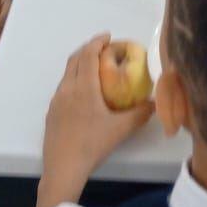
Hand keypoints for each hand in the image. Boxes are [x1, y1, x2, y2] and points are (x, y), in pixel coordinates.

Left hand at [36, 35, 153, 206]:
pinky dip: (73, 80)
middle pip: (75, 59)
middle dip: (88, 49)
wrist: (62, 169)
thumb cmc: (91, 145)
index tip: (109, 37)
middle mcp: (66, 88)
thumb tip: (155, 102)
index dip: (98, 42)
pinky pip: (62, 87)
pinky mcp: (51, 114)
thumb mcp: (120, 129)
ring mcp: (56, 101)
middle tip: (104, 50)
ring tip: (95, 70)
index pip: (88, 54)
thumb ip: (140, 113)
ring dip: (79, 64)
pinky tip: (83, 95)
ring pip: (67, 73)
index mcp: (83, 86)